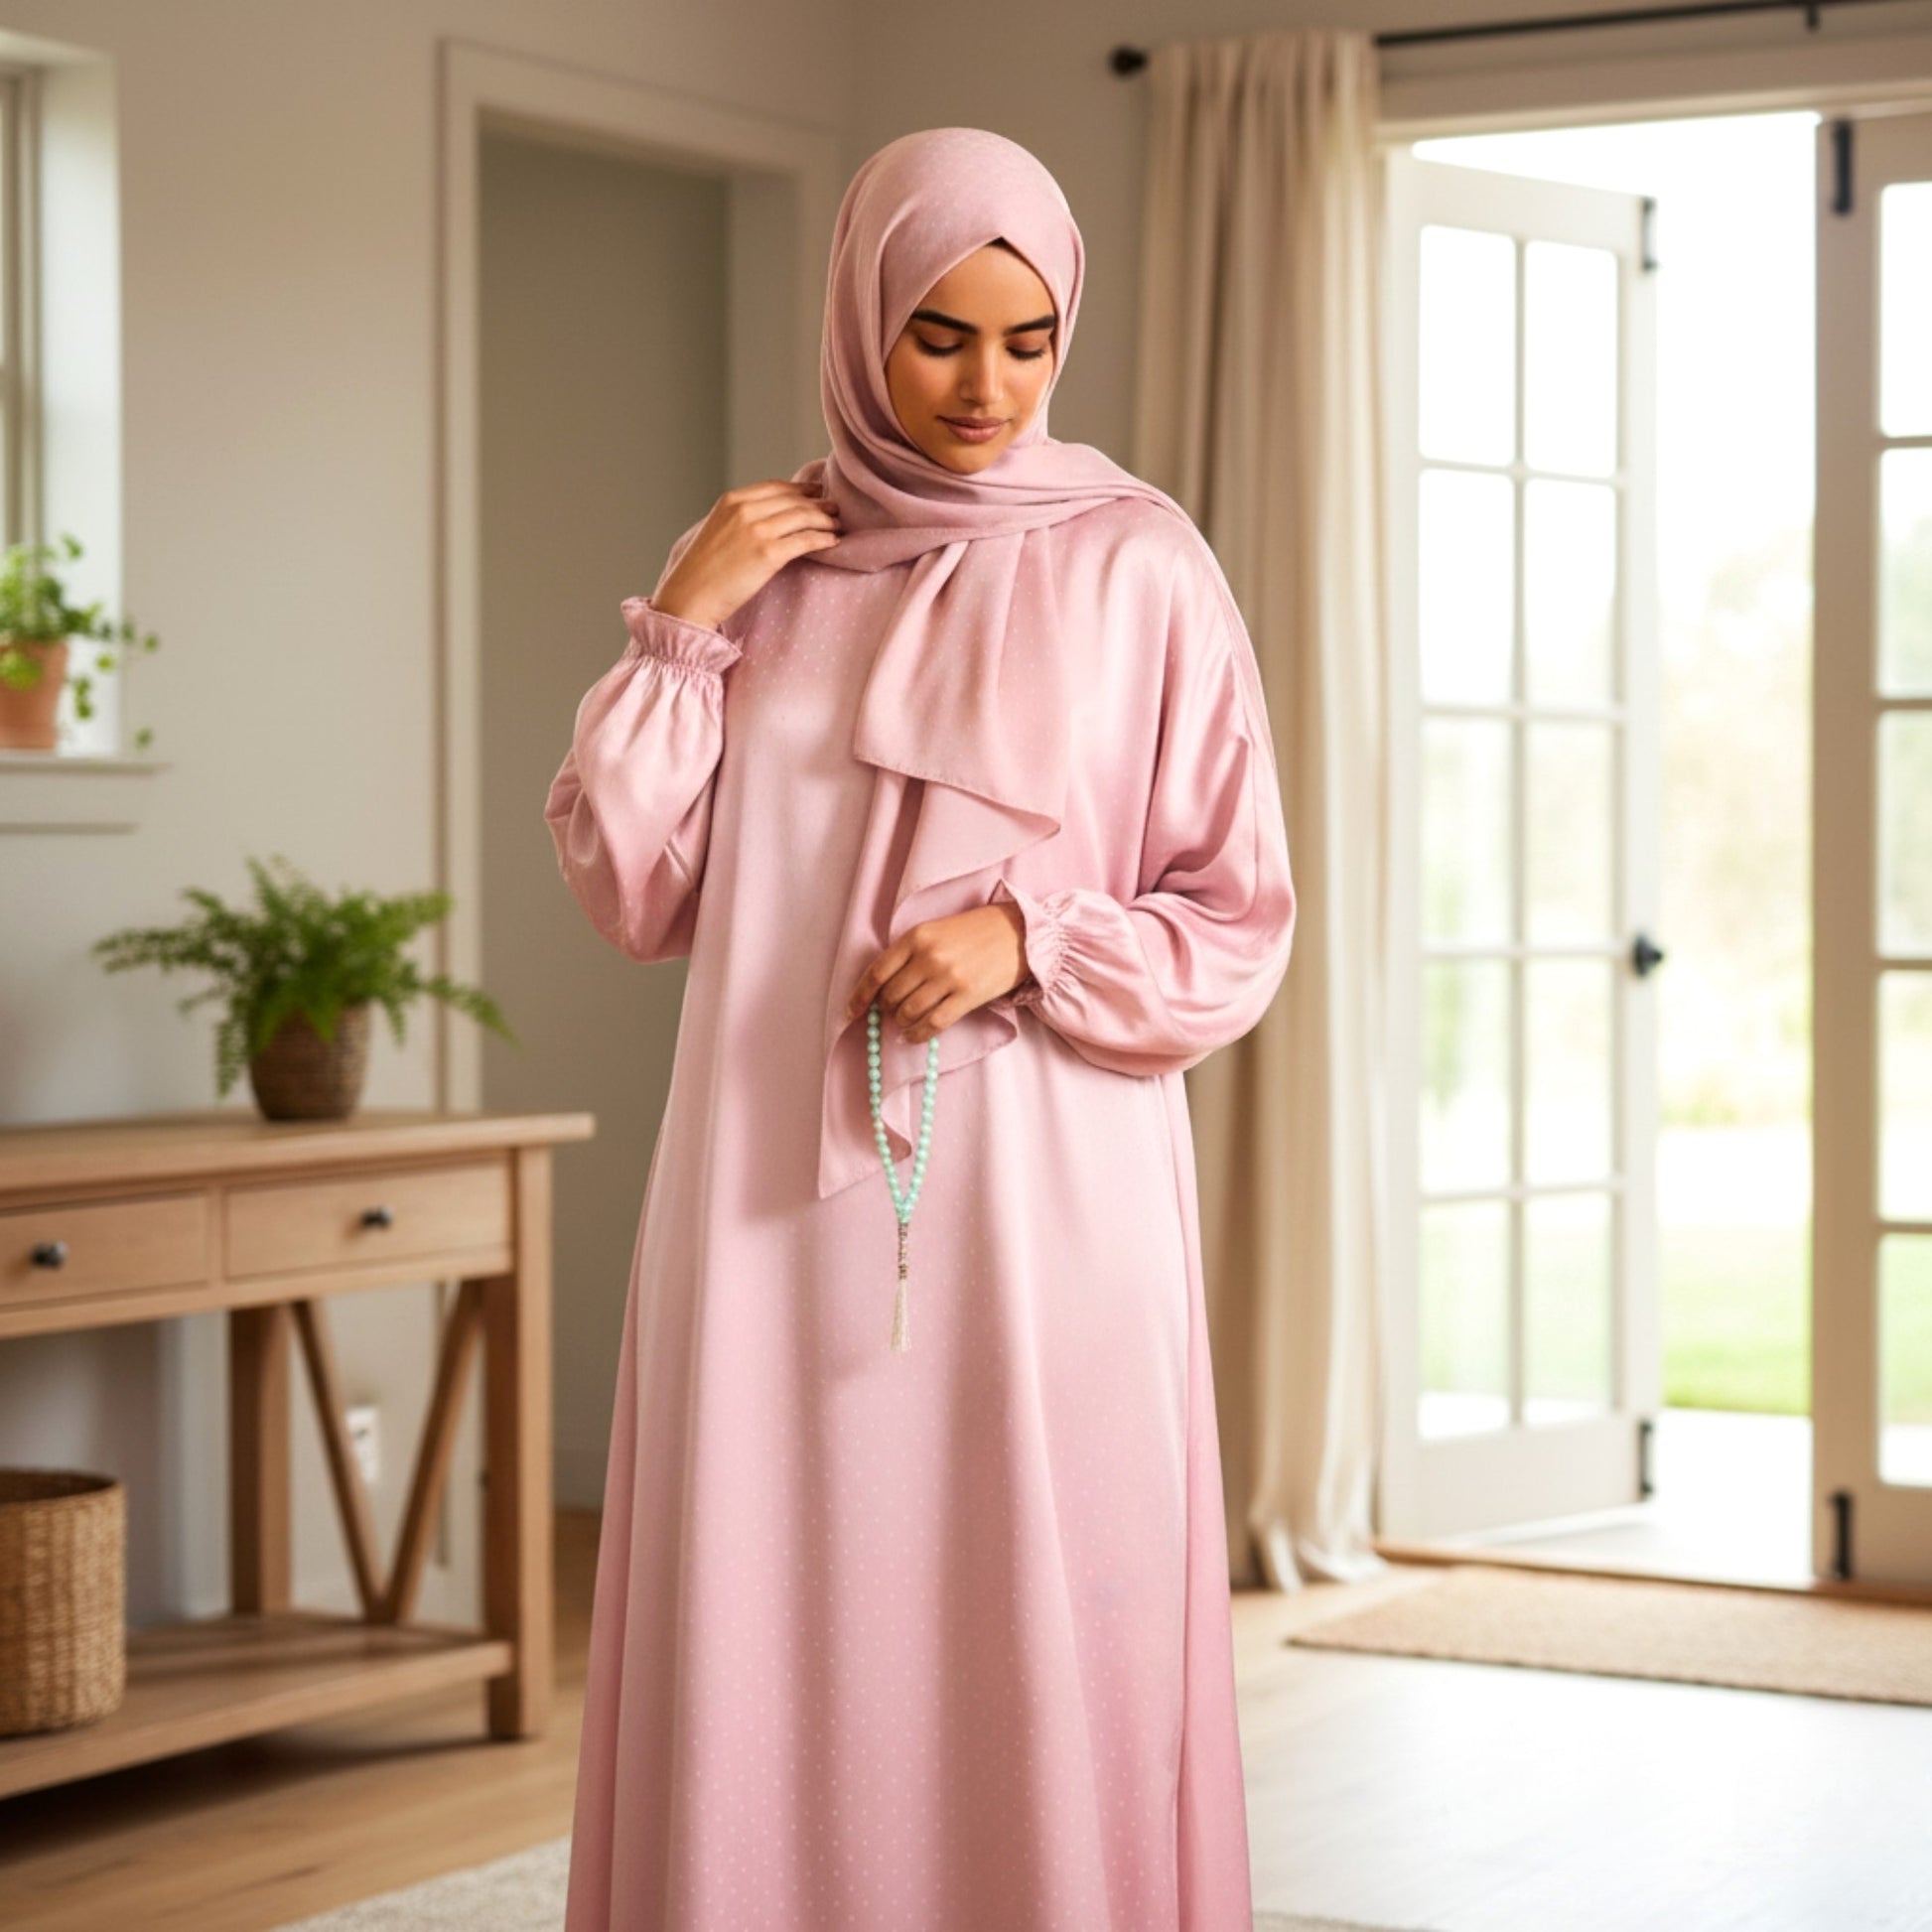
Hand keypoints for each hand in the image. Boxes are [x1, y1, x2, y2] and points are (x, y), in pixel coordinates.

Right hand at [652, 480, 841, 630]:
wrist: (689, 597)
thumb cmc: (701, 572)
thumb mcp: (716, 530)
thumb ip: (739, 518)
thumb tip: (768, 518)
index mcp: (731, 500)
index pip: (776, 487)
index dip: (800, 489)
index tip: (816, 492)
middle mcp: (745, 510)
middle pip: (793, 500)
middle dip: (818, 504)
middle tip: (835, 509)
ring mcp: (757, 530)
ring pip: (803, 517)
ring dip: (825, 521)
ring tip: (838, 526)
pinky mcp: (768, 554)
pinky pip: (805, 540)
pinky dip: (823, 539)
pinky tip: (833, 542)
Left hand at [844, 904, 1028, 1043]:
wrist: (1018, 933)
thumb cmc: (974, 932)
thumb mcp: (935, 930)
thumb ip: (909, 954)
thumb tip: (883, 990)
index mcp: (916, 936)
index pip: (877, 972)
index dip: (860, 996)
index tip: (851, 1012)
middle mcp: (929, 956)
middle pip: (892, 996)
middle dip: (887, 1010)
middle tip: (893, 1012)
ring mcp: (948, 977)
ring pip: (909, 1012)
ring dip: (902, 1023)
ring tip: (905, 1023)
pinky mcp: (967, 996)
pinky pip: (933, 1024)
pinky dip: (917, 1035)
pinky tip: (913, 1036)